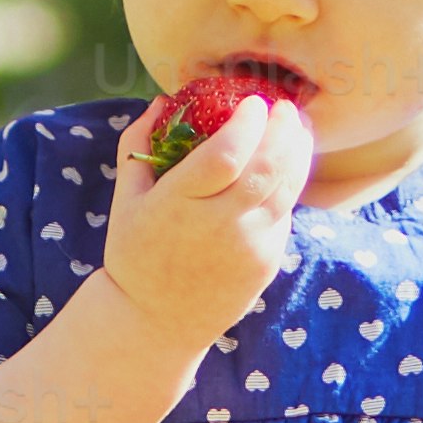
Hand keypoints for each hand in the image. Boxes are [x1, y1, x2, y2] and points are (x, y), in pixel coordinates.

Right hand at [92, 89, 306, 351]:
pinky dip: (290, 184)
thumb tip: (162, 100)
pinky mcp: (266, 262)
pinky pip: (284, 214)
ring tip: (297, 127)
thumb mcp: (125, 199)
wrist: (155, 322)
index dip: (247, 124)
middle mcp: (218, 226)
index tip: (253, 102)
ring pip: (286, 188)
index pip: (225, 155)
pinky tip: (287, 164)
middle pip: (266, 168)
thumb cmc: (136, 252)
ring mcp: (247, 247)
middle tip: (285, 106)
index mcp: (178, 205)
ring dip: (297, 151)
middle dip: (282, 129)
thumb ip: (138, 144)